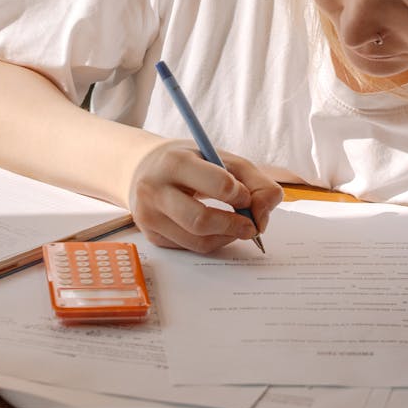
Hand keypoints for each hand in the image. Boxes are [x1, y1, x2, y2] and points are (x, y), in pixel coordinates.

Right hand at [128, 139, 282, 251]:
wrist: (145, 170)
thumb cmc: (192, 163)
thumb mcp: (224, 159)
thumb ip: (256, 182)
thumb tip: (262, 218)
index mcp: (174, 162)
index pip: (220, 185)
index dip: (242, 196)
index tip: (246, 197)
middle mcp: (154, 190)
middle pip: (202, 221)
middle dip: (234, 226)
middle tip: (251, 226)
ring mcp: (148, 216)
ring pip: (198, 241)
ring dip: (227, 237)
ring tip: (235, 226)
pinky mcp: (151, 236)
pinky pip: (190, 248)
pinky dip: (212, 242)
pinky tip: (215, 229)